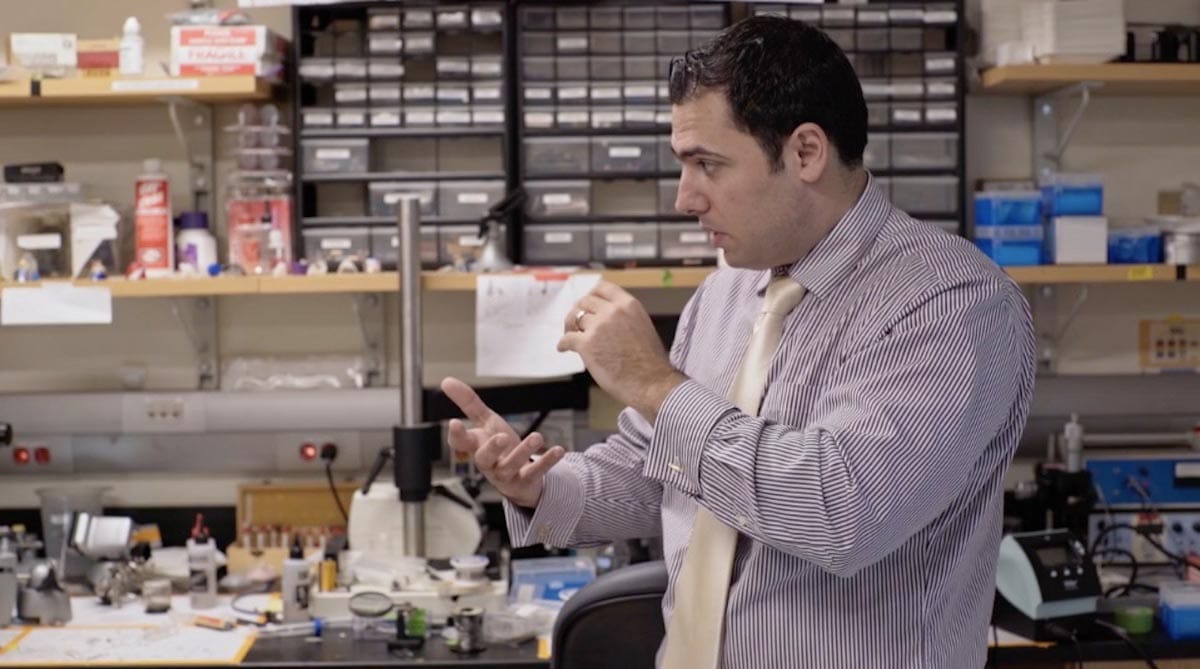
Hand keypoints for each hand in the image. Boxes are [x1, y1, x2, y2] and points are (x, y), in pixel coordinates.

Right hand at [441, 377, 565, 508]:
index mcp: (476, 447)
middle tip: (501, 436)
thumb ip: (468, 403)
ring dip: (523, 452)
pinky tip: (559, 450)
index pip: (460, 444)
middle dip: (491, 448)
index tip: (455, 422)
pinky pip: (536, 472)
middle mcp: (489, 463)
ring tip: (536, 437)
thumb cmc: (498, 448)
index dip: (456, 435)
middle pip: (483, 459)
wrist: (519, 479)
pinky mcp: (526, 481)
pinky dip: (547, 461)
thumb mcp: (485, 422)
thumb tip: (446, 380)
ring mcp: (507, 474)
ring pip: (510, 466)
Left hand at [557, 281, 686, 421]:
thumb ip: (623, 318)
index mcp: (629, 305)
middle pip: (585, 302)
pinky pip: (567, 339)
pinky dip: (563, 344)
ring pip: (576, 319)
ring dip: (571, 328)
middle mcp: (613, 311)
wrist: (652, 383)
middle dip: (578, 312)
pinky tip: (564, 348)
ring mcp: (599, 326)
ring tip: (571, 337)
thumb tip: (603, 318)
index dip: (591, 296)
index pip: (602, 287)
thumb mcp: (642, 326)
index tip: (586, 305)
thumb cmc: (650, 363)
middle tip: (575, 324)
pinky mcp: (587, 344)